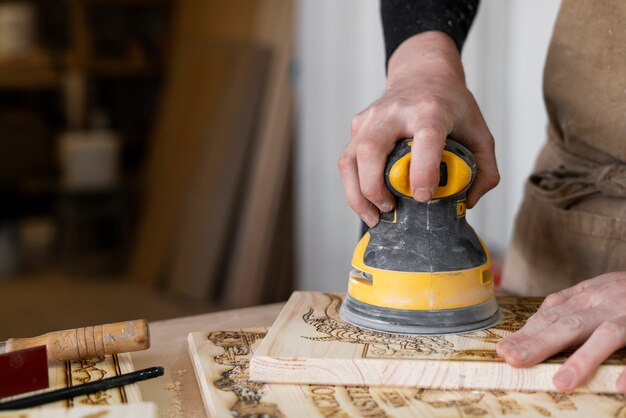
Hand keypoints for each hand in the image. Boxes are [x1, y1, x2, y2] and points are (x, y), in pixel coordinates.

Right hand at [338, 31, 498, 226]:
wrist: (423, 74)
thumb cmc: (451, 106)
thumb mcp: (480, 133)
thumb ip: (485, 171)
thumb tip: (467, 202)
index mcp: (431, 111)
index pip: (425, 138)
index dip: (422, 170)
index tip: (422, 196)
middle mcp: (395, 112)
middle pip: (372, 149)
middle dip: (374, 187)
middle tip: (390, 209)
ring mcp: (371, 119)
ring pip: (350, 159)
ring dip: (357, 194)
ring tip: (373, 217)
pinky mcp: (357, 127)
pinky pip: (347, 162)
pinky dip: (353, 188)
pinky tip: (366, 204)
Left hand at [496, 272, 625, 391]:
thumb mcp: (598, 291)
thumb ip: (569, 306)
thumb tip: (535, 323)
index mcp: (589, 295)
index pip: (552, 315)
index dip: (527, 333)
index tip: (504, 350)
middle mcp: (607, 302)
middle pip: (569, 324)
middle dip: (539, 344)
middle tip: (513, 361)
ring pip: (607, 335)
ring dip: (583, 359)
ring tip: (560, 382)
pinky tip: (618, 385)